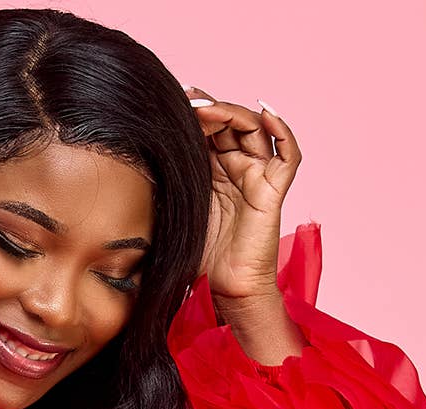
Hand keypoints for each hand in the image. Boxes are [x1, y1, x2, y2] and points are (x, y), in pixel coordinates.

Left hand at [182, 88, 302, 301]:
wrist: (224, 291)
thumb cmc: (199, 258)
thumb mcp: (174, 210)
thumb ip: (166, 182)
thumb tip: (137, 153)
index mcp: (212, 170)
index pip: (208, 128)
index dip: (194, 112)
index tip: (171, 101)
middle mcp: (237, 167)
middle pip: (230, 122)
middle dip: (209, 109)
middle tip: (187, 102)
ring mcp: (258, 176)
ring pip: (254, 129)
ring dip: (233, 113)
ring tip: (209, 109)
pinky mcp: (274, 190)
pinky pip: (288, 154)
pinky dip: (281, 131)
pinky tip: (265, 113)